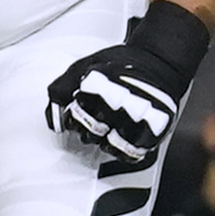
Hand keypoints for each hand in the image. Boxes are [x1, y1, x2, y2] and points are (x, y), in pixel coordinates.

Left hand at [47, 1, 209, 166]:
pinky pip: (129, 153)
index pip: (74, 117)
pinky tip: (122, 136)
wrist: (160, 62)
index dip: (74, 117)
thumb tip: (53, 122)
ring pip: (108, 146)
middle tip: (99, 116)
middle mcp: (117, 101)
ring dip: (105, 140)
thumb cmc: (120, 64)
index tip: (81, 109)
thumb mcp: (84, 65)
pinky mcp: (152, 131)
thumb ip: (62, 88)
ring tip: (112, 125)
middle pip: (89, 133)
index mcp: (98, 85)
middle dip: (89, 129)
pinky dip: (122, 149)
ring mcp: (136, 118)